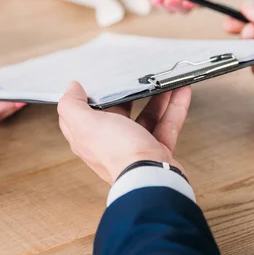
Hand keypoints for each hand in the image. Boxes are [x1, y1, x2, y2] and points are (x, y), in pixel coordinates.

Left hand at [57, 81, 190, 183]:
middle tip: (135, 76)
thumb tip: (71, 88)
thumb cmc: (117, 153)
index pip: (81, 117)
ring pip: (147, 117)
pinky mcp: (157, 150)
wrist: (151, 178)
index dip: (85, 99)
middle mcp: (112, 143)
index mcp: (89, 138)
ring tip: (164, 79)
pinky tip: (182, 91)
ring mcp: (136, 147)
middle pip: (118, 113)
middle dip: (128, 94)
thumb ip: (72, 105)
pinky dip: (175, 108)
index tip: (95, 82)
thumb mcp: (85, 124)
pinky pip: (167, 124)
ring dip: (157, 97)